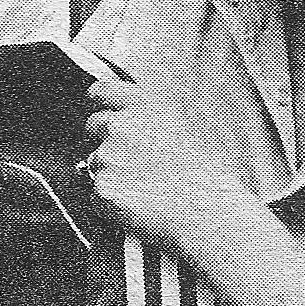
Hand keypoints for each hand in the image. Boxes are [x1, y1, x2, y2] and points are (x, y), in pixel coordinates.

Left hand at [85, 75, 254, 262]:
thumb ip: (152, 119)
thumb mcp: (187, 131)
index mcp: (145, 106)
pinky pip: (96, 195)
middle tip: (132, 162)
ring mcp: (108, 156)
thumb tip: (130, 121)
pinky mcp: (102, 188)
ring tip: (147, 189)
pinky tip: (140, 207)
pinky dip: (111, 203)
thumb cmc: (207, 178)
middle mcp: (122, 125)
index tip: (104, 113)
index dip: (101, 102)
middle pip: (94, 126)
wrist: (210, 216)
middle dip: (107, 141)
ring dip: (112, 175)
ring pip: (95, 163)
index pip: (102, 90)